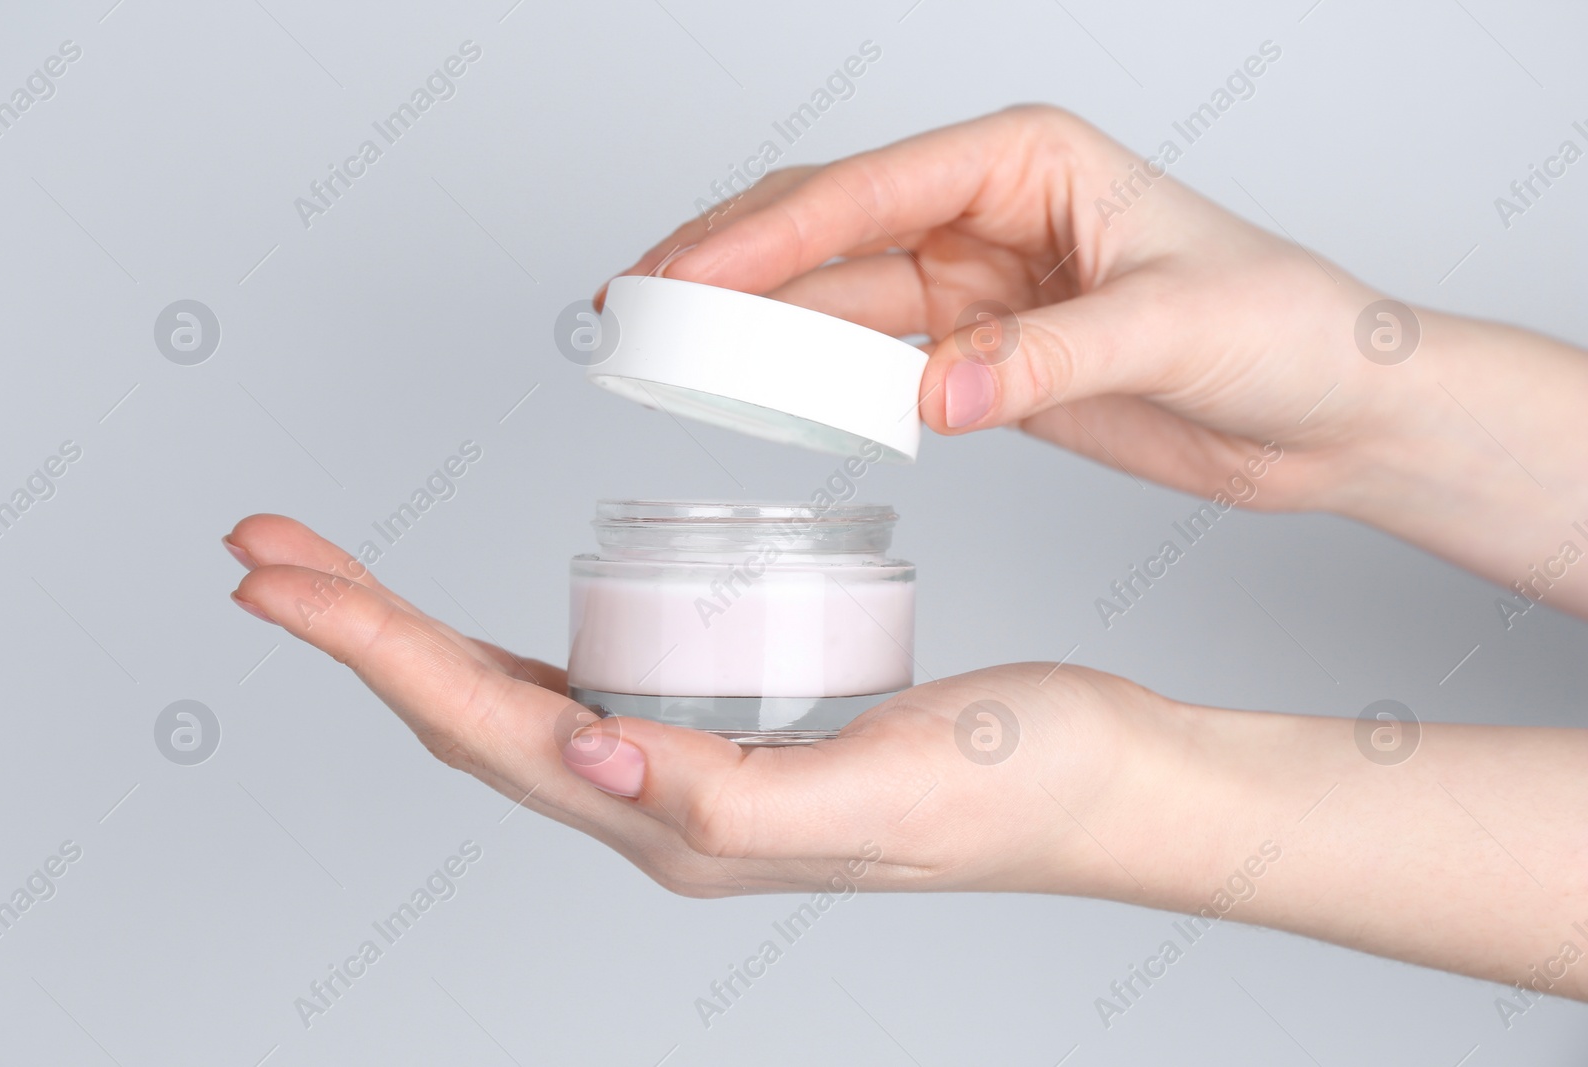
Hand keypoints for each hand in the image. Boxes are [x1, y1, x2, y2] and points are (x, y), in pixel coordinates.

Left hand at [223, 513, 1191, 900]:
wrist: (1109, 783)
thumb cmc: (1022, 781)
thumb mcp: (883, 787)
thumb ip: (729, 795)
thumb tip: (585, 756)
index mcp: (685, 825)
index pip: (487, 724)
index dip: (372, 648)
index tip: (283, 578)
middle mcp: (668, 807)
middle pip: (469, 714)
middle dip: (358, 632)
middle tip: (270, 553)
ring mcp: (692, 773)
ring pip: (508, 706)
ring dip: (408, 640)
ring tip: (335, 577)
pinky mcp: (729, 733)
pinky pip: (579, 694)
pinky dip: (496, 651)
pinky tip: (477, 628)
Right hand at [606, 105, 1419, 515]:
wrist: (1326, 412)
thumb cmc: (1284, 330)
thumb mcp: (1172, 329)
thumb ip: (1045, 360)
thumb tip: (936, 393)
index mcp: (1027, 160)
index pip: (867, 188)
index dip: (765, 233)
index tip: (687, 273)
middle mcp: (987, 211)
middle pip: (824, 229)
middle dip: (726, 265)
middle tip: (636, 305)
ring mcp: (974, 284)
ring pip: (832, 296)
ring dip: (751, 325)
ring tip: (666, 352)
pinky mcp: (976, 353)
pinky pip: (867, 359)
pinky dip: (806, 378)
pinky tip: (752, 393)